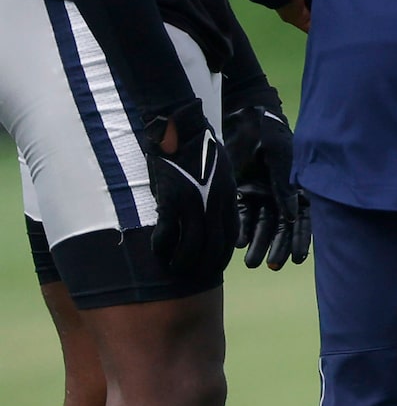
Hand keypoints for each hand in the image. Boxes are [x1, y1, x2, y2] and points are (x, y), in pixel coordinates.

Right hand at [138, 104, 232, 284]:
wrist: (181, 130)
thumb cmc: (200, 150)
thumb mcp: (223, 174)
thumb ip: (221, 197)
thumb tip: (215, 218)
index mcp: (229, 198)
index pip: (229, 238)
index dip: (220, 257)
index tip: (211, 268)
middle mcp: (215, 203)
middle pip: (213, 246)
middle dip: (201, 266)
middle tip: (189, 276)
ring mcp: (194, 202)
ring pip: (191, 244)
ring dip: (181, 262)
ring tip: (172, 268)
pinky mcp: (171, 197)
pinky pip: (168, 231)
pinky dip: (162, 245)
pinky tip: (157, 251)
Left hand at [222, 101, 310, 269]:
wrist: (246, 120)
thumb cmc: (272, 136)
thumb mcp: (281, 160)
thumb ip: (285, 187)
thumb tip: (293, 216)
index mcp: (298, 187)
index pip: (302, 219)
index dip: (300, 239)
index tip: (296, 259)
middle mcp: (281, 196)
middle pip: (281, 227)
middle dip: (277, 247)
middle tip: (271, 266)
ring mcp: (261, 195)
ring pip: (262, 225)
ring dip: (259, 244)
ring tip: (252, 263)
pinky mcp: (242, 193)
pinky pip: (242, 215)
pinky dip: (242, 229)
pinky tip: (239, 243)